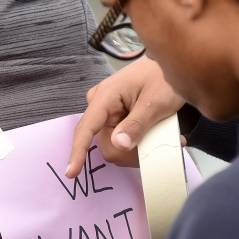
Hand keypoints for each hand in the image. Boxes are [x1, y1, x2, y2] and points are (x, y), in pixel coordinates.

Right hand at [67, 57, 184, 177]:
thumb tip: (118, 145)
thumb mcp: (155, 102)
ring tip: (162, 137)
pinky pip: (120, 139)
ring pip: (115, 146)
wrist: (167, 64)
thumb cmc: (161, 77)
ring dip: (138, 148)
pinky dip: (138, 143)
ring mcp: (106, 112)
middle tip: (158, 144)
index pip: (86, 128)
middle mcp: (100, 105)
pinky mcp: (113, 117)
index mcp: (106, 96)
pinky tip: (156, 137)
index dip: (78, 152)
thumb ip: (137, 124)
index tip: (72, 173)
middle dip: (131, 151)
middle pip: (106, 144)